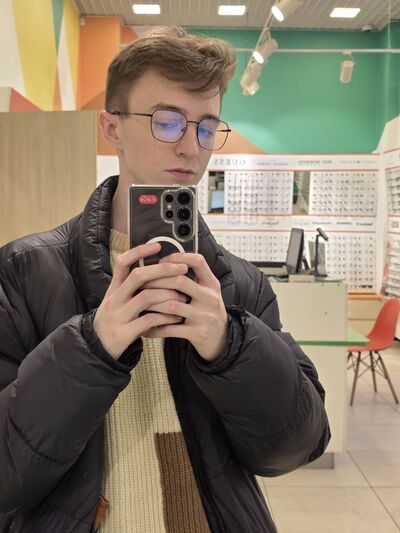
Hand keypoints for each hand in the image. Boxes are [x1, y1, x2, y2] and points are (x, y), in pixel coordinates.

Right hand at [93, 243, 188, 358]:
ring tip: (183, 297)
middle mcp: (114, 299)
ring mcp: (118, 316)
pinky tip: (176, 317)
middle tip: (182, 268)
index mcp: (113, 289)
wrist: (97, 351)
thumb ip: (132, 288)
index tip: (157, 246)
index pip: (122, 263)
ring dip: (168, 295)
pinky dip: (165, 317)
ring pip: (146, 297)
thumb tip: (156, 270)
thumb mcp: (117, 301)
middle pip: (138, 276)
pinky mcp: (124, 333)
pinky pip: (149, 320)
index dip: (139, 252)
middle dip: (162, 270)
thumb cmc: (114, 322)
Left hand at [140, 253, 228, 361]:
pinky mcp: (198, 333)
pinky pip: (170, 329)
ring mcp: (205, 316)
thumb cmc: (208, 311)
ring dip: (152, 304)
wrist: (222, 338)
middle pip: (180, 281)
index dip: (177, 258)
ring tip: (140, 304)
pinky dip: (154, 328)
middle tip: (141, 284)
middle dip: (156, 281)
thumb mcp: (207, 291)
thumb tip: (163, 264)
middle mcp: (210, 298)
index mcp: (212, 283)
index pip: (197, 261)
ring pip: (171, 305)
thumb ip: (192, 278)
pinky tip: (144, 328)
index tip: (161, 263)